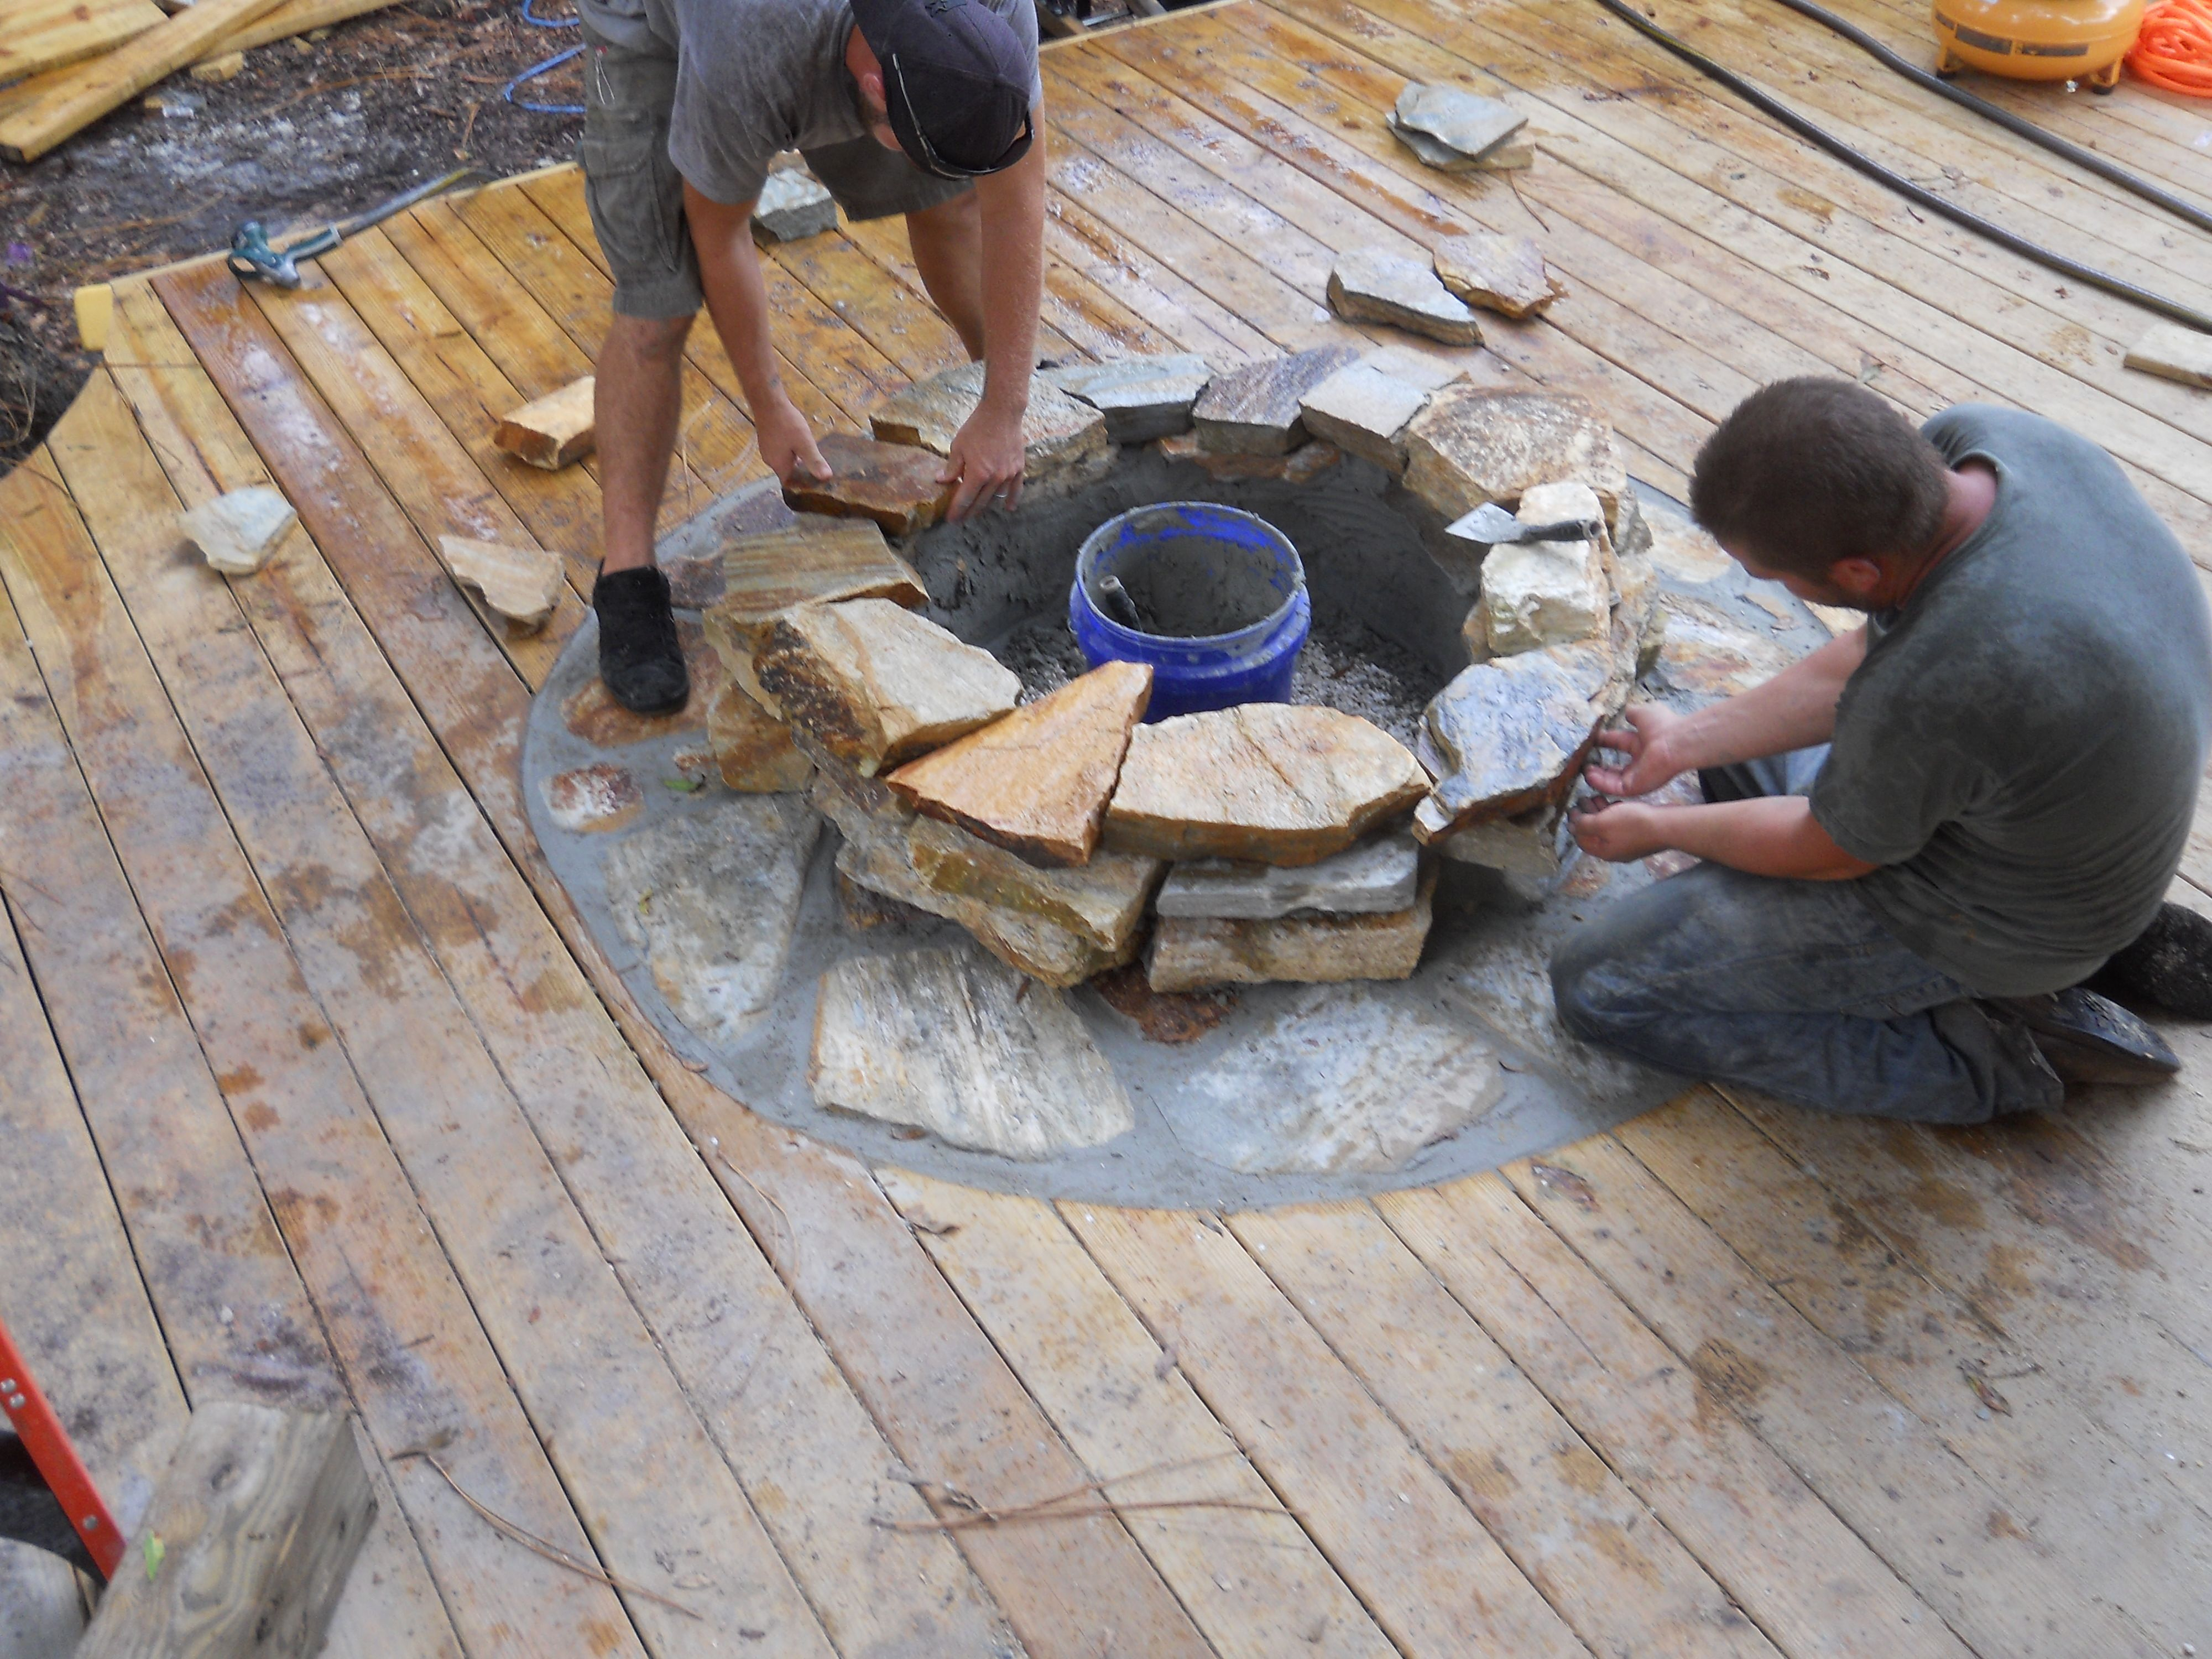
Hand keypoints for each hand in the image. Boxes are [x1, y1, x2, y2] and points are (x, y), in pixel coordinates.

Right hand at [755, 391, 829, 486]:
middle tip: (818, 469)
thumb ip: (814, 461)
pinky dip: (791, 451)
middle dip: (801, 472)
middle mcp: (770, 460)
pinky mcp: (767, 440)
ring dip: (797, 460)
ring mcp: (767, 449)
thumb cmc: (786, 423)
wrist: (768, 402)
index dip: (802, 484)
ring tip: (811, 456)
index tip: (815, 482)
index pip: (790, 483)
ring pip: (784, 460)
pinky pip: (780, 451)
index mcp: (778, 465)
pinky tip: (800, 444)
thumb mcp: (805, 443)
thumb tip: (826, 478)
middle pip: (787, 472)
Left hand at [942, 400, 1025, 522]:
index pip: (964, 500)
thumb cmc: (977, 427)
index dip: (956, 512)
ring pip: (996, 498)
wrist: (1002, 412)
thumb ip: (952, 467)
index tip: (951, 520)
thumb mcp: (958, 446)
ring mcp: (1008, 475)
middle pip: (980, 503)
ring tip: (977, 511)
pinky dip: (1012, 500)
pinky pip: (1016, 489)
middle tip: (961, 520)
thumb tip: (941, 481)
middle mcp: (994, 479)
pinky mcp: (1018, 469)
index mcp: (977, 474)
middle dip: (969, 513)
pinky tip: (1009, 508)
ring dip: (986, 506)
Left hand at [1568, 798, 1671, 863]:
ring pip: (1607, 828)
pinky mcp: (1639, 835)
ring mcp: (1628, 844)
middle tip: (1581, 799)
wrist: (1667, 826)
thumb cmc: (1633, 824)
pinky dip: (1614, 813)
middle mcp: (1614, 851)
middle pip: (1594, 834)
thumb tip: (1571, 827)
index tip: (1572, 808)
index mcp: (1603, 851)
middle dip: (1586, 816)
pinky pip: (1620, 825)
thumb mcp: (1602, 823)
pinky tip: (1614, 802)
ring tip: (1594, 797)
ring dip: (1599, 812)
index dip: (1574, 824)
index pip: (1581, 840)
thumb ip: (1584, 825)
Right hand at [1584, 702, 1688, 798]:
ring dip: (1597, 776)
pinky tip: (1589, 776)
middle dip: (1599, 765)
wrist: (1675, 743)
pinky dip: (1600, 783)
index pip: (1619, 743)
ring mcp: (1637, 777)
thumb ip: (1632, 714)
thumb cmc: (1662, 726)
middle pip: (1615, 767)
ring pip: (1612, 779)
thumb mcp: (1643, 713)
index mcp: (1642, 744)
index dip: (1605, 741)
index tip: (1589, 740)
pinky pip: (1614, 787)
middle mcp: (1639, 762)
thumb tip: (1626, 713)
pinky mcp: (1635, 787)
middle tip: (1583, 761)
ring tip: (1584, 770)